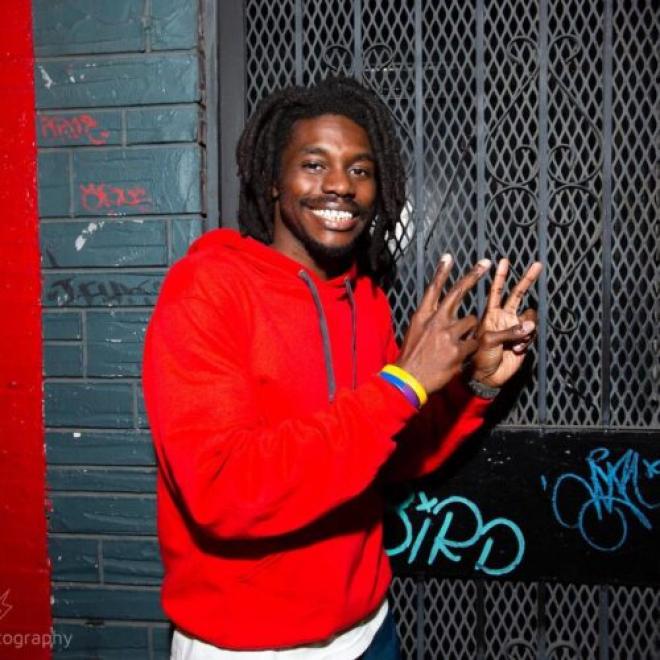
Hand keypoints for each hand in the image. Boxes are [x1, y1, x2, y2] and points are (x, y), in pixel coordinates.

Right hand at [396, 255, 489, 393]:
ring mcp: (448, 334)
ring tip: (457, 345)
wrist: (409, 380)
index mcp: (423, 316)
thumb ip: (428, 320)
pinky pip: (474, 343)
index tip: (449, 257)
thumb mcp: (414, 332)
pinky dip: (470, 349)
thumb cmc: (411, 357)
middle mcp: (436, 320)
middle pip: (458, 293)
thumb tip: (438, 312)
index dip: (442, 272)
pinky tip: (459, 357)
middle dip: (473, 276)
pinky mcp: (459, 349)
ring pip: (472, 322)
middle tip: (485, 263)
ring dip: (469, 331)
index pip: (433, 288)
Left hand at [470, 259, 542, 387]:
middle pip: (518, 294)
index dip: (500, 276)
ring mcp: (515, 327)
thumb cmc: (478, 358)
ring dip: (526, 326)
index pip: (496, 291)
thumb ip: (508, 331)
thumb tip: (530, 324)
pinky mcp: (523, 339)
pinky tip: (517, 349)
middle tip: (537, 265)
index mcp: (491, 314)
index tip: (503, 261)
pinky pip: (532, 332)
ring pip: (530, 315)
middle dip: (526, 279)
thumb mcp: (488, 340)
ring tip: (515, 341)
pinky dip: (527, 339)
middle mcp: (504, 317)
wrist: (486, 377)